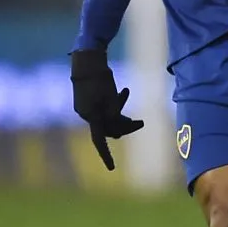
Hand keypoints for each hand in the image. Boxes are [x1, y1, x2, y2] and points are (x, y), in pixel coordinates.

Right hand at [70, 49, 143, 170]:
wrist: (87, 58)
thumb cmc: (100, 78)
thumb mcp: (111, 98)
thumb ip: (115, 115)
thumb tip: (118, 127)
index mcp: (91, 116)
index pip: (99, 141)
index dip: (106, 155)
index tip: (112, 168)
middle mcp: (87, 114)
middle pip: (108, 127)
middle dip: (124, 125)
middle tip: (141, 122)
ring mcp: (86, 106)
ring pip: (108, 116)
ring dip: (120, 110)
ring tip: (127, 94)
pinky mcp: (88, 98)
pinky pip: (104, 107)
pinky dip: (114, 102)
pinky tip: (124, 90)